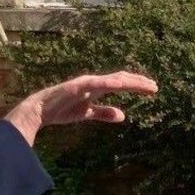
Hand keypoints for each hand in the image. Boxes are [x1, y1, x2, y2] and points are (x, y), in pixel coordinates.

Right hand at [5, 71, 155, 145]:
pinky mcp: (76, 86)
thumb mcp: (87, 114)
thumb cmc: (61, 110)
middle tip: (155, 87)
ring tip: (144, 85)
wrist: (39, 112)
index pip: (121, 84)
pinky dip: (108, 83)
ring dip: (129, 82)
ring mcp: (85, 83)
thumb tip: (123, 115)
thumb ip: (104, 113)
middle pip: (120, 79)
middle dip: (138, 82)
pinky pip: (95, 84)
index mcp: (97, 88)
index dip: (137, 86)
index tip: (152, 90)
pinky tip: (120, 84)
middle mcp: (93, 82)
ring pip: (112, 80)